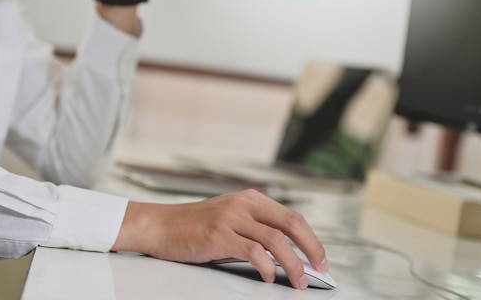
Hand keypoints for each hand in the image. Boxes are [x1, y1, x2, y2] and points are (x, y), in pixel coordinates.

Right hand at [112, 189, 329, 289]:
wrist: (160, 225)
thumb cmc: (193, 226)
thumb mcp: (229, 218)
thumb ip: (254, 228)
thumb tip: (286, 254)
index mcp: (250, 199)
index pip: (292, 217)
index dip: (311, 239)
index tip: (320, 258)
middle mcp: (244, 204)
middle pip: (291, 223)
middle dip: (311, 248)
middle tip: (320, 269)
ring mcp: (231, 218)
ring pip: (276, 240)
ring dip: (293, 264)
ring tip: (299, 280)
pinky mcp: (219, 235)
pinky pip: (253, 251)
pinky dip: (266, 266)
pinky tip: (268, 276)